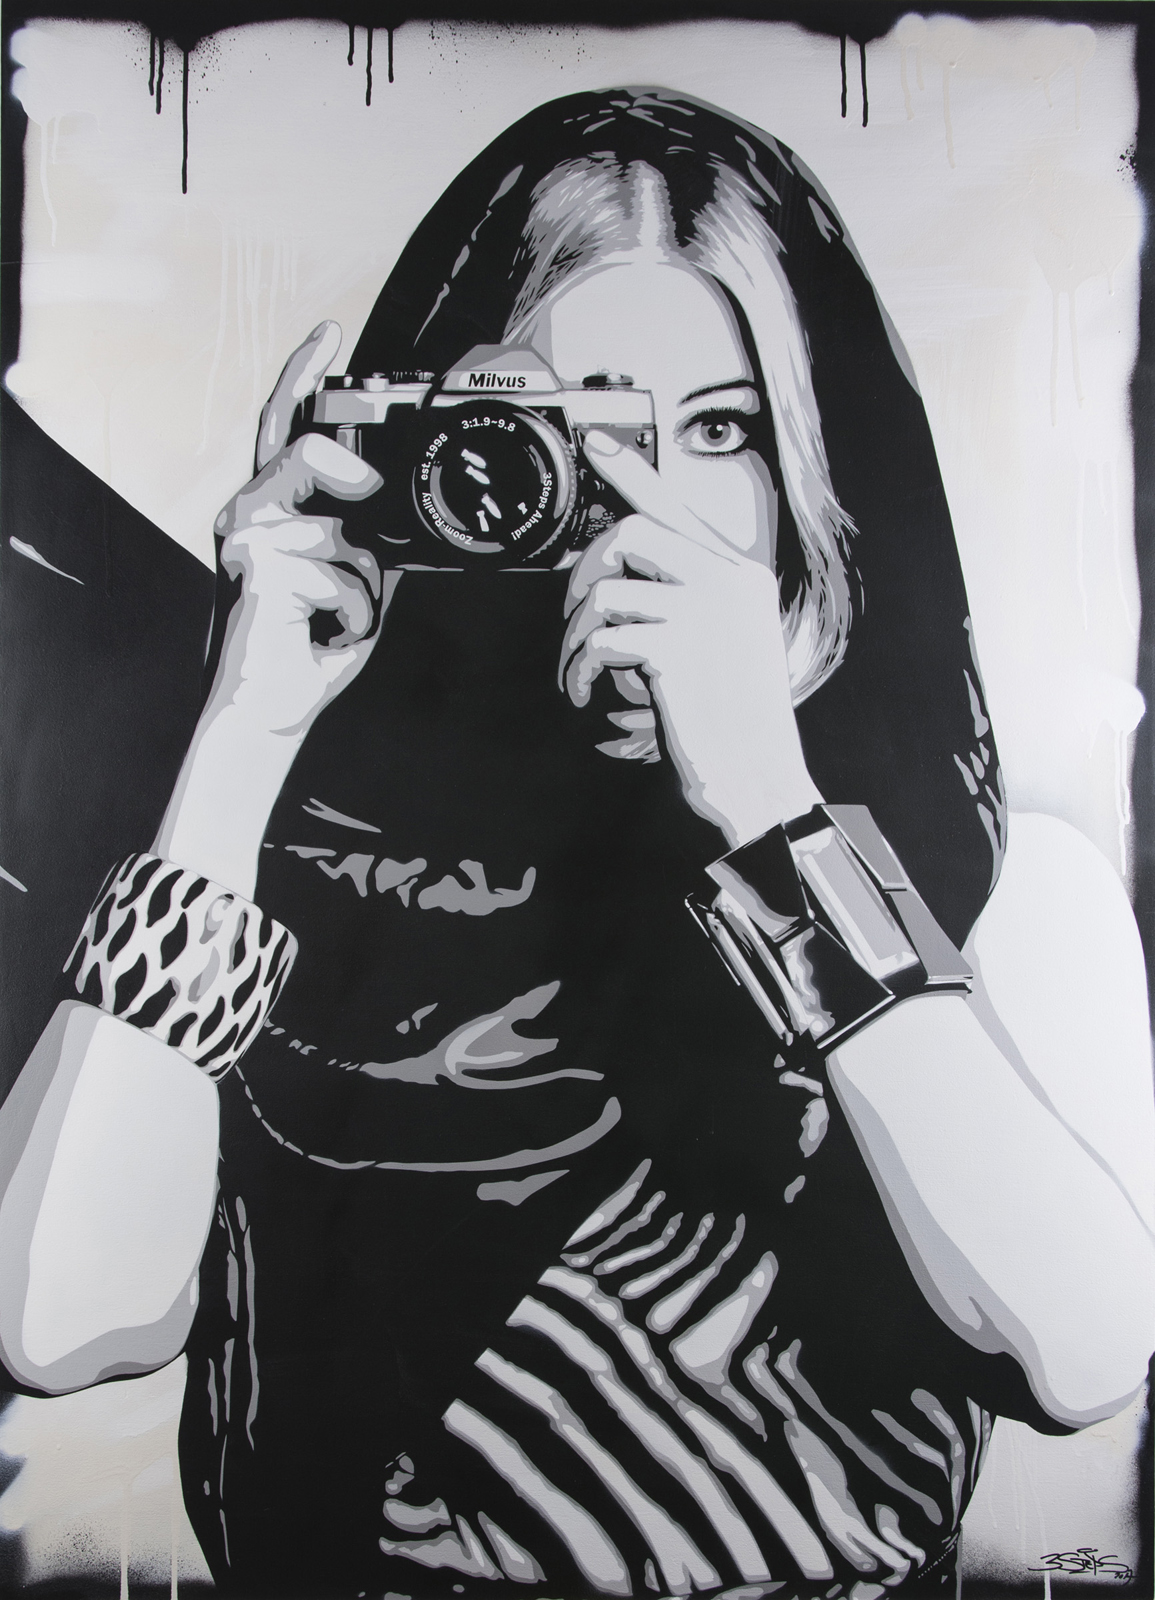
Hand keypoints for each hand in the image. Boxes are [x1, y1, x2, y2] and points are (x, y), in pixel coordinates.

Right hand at [210, 321, 397, 737]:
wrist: (268, 705)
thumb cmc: (307, 640)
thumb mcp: (354, 576)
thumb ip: (372, 534)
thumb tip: (410, 509)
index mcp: (271, 502)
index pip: (286, 422)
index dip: (306, 373)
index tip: (332, 333)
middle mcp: (249, 509)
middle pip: (307, 451)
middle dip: (352, 481)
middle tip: (368, 507)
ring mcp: (248, 536)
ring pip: (346, 532)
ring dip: (362, 588)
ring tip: (335, 619)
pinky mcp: (259, 570)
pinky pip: (347, 579)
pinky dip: (354, 618)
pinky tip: (325, 638)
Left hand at [560, 431, 821, 847]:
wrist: (759, 773)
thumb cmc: (737, 717)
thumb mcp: (727, 640)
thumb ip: (689, 597)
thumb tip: (619, 571)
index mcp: (740, 573)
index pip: (675, 505)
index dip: (628, 472)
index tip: (594, 445)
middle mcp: (725, 581)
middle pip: (630, 534)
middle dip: (586, 570)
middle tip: (572, 611)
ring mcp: (702, 611)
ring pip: (605, 592)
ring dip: (575, 635)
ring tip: (580, 668)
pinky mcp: (675, 648)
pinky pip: (600, 639)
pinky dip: (580, 668)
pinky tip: (585, 691)